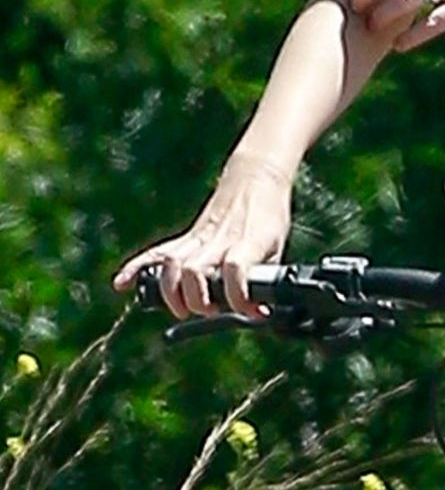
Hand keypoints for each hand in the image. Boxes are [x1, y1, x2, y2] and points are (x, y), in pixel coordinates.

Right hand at [112, 156, 292, 320]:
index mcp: (246, 242)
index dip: (239, 295)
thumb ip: (267, 277)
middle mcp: (218, 241)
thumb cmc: (269, 215)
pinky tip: (122, 283)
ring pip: (172, 263)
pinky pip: (157, 253)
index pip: (235, 270)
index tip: (252, 311)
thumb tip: (261, 309)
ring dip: (171, 291)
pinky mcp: (187, 237)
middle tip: (209, 312)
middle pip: (195, 271)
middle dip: (197, 299)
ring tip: (181, 309)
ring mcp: (199, 238)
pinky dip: (136, 268)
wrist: (256, 178)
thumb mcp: (278, 246)